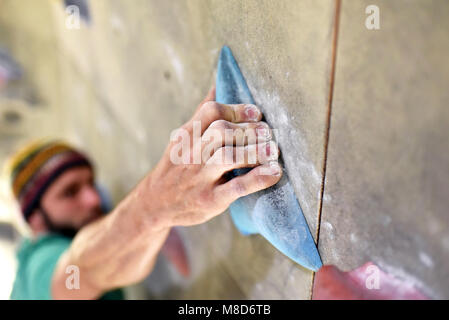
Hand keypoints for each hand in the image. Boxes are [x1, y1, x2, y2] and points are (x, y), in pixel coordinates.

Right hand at [141, 86, 281, 228]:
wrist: (157, 204)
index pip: (212, 112)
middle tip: (268, 133)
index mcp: (187, 135)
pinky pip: (237, 187)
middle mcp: (191, 154)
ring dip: (255, 151)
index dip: (238, 110)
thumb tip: (217, 86)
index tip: (257, 114)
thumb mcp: (182, 139)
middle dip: (249, 130)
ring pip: (228, 157)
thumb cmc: (177, 168)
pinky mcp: (210, 199)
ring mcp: (200, 177)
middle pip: (222, 131)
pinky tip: (274, 173)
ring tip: (273, 151)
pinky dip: (259, 178)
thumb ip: (201, 115)